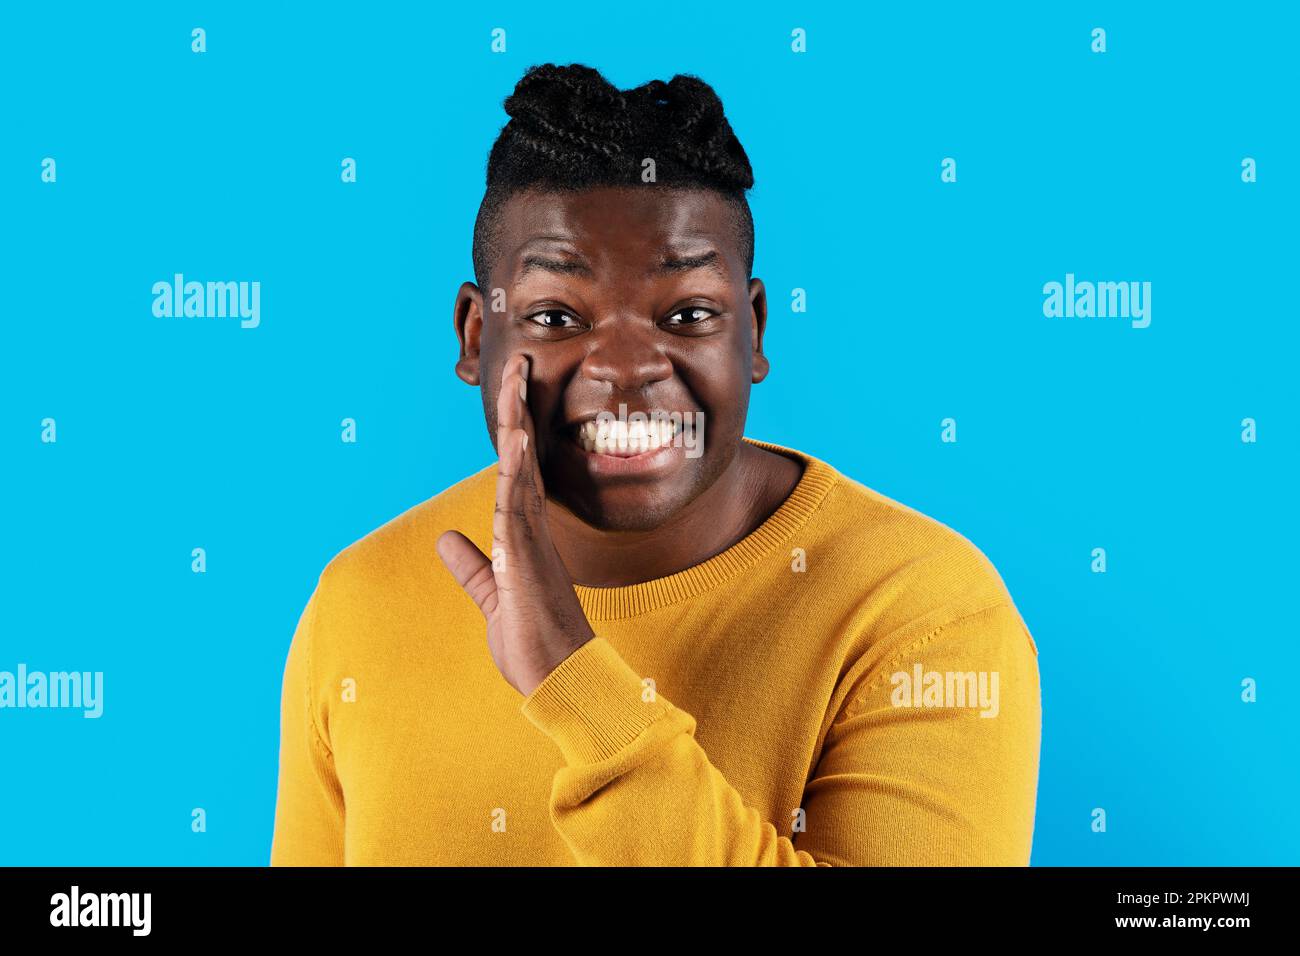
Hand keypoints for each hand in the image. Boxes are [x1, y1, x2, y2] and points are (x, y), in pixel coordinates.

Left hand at [436, 354, 595, 696]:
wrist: (560, 680)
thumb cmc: (534, 643)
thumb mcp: (492, 598)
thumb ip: (471, 567)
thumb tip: (446, 539)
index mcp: (523, 535)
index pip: (514, 469)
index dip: (513, 428)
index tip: (513, 390)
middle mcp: (530, 529)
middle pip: (520, 455)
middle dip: (517, 407)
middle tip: (517, 360)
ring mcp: (531, 540)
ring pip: (520, 468)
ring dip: (517, 421)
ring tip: (516, 377)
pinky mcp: (527, 559)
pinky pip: (518, 505)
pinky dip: (517, 469)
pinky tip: (516, 438)